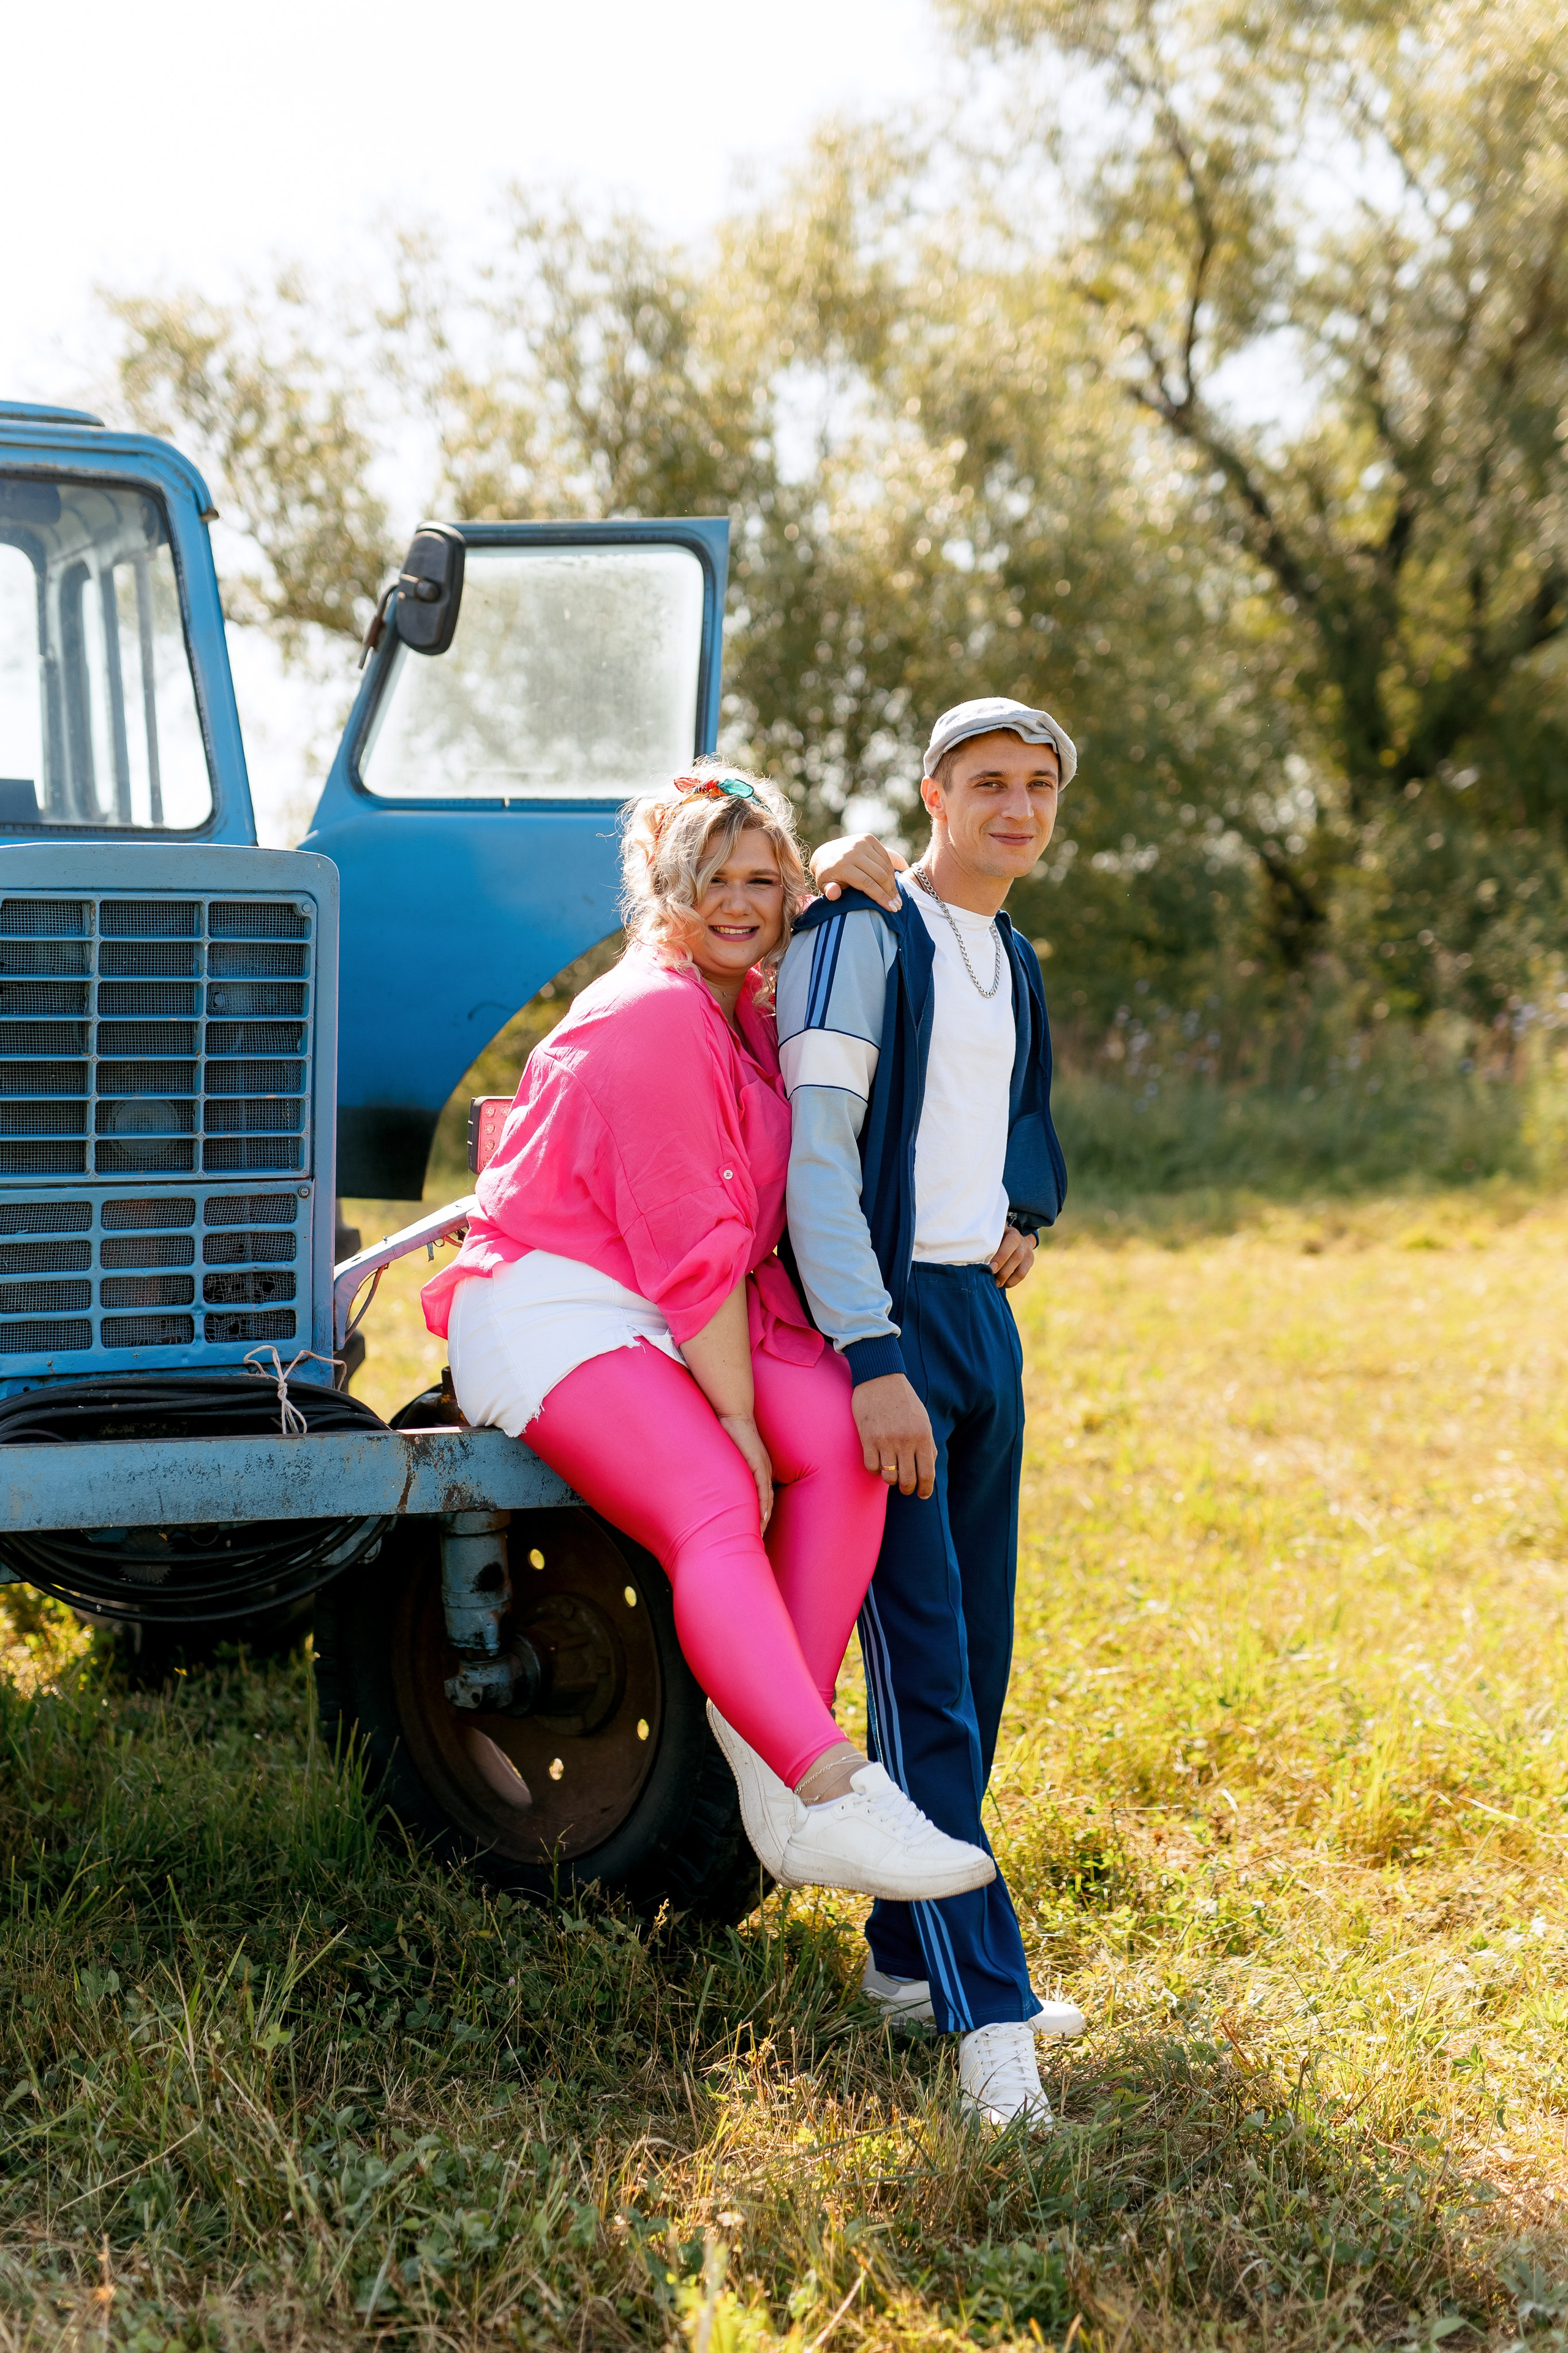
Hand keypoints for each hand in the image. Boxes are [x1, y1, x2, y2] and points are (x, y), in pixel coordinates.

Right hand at [719, 1412, 773, 1531]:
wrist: (733, 1413)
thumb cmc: (728, 1432)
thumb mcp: (729, 1456)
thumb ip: (726, 1469)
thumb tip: (714, 1482)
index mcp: (760, 1469)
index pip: (763, 1497)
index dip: (761, 1515)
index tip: (755, 1531)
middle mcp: (765, 1469)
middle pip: (768, 1501)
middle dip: (764, 1521)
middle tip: (757, 1540)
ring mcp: (763, 1466)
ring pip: (767, 1498)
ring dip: (764, 1517)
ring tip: (759, 1534)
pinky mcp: (757, 1463)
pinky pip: (762, 1488)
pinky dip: (763, 1504)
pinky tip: (761, 1517)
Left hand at [810, 833, 907, 911]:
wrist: (824, 853)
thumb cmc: (827, 875)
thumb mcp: (823, 885)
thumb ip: (829, 891)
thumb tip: (834, 894)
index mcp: (842, 865)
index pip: (867, 883)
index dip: (881, 897)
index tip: (891, 909)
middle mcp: (853, 851)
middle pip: (879, 875)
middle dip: (890, 892)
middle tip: (897, 904)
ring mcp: (861, 842)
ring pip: (884, 866)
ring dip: (892, 882)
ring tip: (896, 896)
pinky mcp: (868, 838)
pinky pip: (885, 856)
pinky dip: (890, 869)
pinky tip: (892, 882)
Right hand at [852, 1373, 935, 1498]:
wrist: (880, 1378)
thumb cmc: (904, 1400)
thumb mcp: (923, 1419)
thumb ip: (928, 1443)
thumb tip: (929, 1467)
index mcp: (923, 1436)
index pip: (927, 1473)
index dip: (925, 1489)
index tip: (923, 1495)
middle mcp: (906, 1440)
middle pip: (907, 1480)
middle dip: (907, 1489)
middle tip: (905, 1488)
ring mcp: (886, 1440)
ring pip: (888, 1477)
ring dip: (890, 1480)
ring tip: (891, 1473)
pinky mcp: (868, 1438)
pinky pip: (871, 1467)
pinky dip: (875, 1470)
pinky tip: (878, 1462)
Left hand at [989, 1227, 1037, 1290]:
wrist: (1014, 1236)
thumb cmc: (996, 1237)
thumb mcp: (992, 1234)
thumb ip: (985, 1242)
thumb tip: (973, 1257)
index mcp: (1010, 1231)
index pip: (1011, 1241)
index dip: (1001, 1256)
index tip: (990, 1267)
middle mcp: (1021, 1240)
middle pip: (1017, 1256)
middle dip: (1003, 1269)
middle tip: (991, 1277)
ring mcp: (1026, 1250)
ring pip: (1020, 1267)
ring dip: (1006, 1277)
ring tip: (996, 1283)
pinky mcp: (1029, 1260)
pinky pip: (1022, 1274)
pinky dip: (1012, 1281)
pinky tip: (1003, 1284)